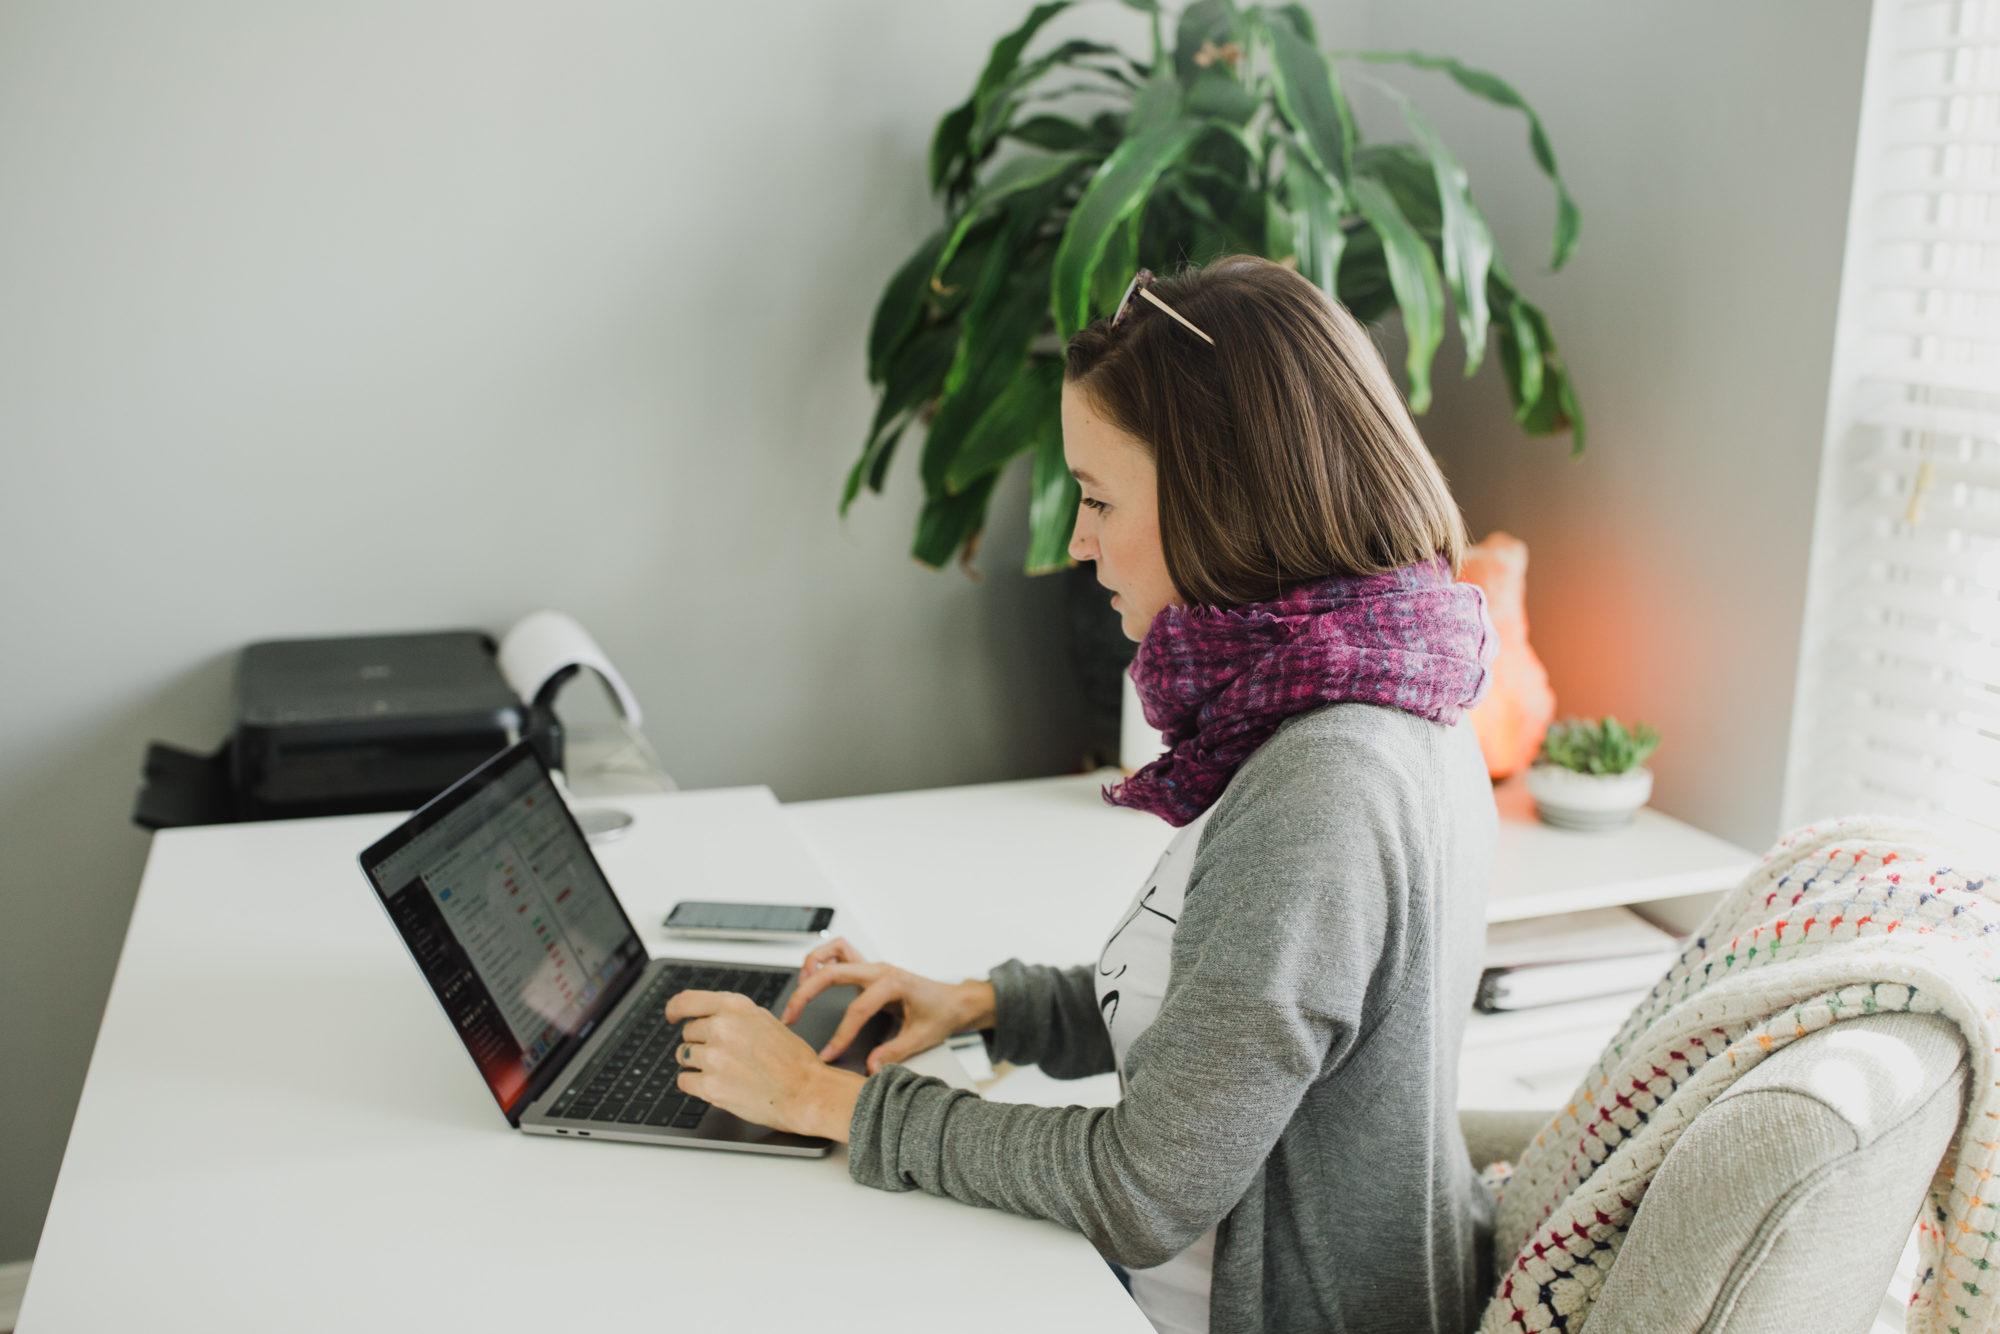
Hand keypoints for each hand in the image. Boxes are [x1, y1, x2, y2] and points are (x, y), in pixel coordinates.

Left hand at [664, 990, 862, 1141]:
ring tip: (726, 1071)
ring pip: (684, 1057)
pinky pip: (685, 1081)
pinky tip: (718, 1084)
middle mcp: (721, 1028)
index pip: (687, 1001)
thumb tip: (708, 1017)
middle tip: (726, 1055)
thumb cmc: (792, 1059)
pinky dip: (696, 1084)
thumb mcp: (765, 1020)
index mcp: (735, 1007)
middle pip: (688, 1033)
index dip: (675, 1009)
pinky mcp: (710, 1086)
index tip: (672, 1015)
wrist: (805, 1091)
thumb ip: (734, 1015)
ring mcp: (713, 1058)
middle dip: (702, 1043)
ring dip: (699, 1064)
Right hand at [778, 937, 996, 1075]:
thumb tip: (872, 1068)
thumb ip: (894, 1052)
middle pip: (834, 972)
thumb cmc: (941, 1014)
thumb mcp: (922, 1038)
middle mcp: (880, 970)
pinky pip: (840, 954)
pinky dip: (823, 960)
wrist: (955, 1001)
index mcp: (894, 984)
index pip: (858, 1010)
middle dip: (807, 992)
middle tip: (790, 1015)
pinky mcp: (869, 971)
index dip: (841, 1035)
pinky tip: (814, 978)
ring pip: (834, 951)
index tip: (828, 1055)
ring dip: (813, 964)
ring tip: (799, 989)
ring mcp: (873, 967)